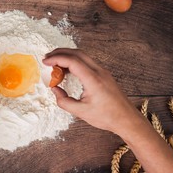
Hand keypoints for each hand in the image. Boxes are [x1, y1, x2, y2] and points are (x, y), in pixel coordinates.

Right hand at [43, 48, 172, 172]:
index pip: (72, 61)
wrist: (127, 119)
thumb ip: (64, 101)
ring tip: (55, 63)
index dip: (56, 59)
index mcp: (93, 79)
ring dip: (67, 56)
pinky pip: (87, 62)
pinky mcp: (103, 74)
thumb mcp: (81, 112)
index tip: (45, 62)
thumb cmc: (107, 117)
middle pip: (77, 53)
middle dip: (60, 53)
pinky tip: (67, 69)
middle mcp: (99, 72)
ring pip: (82, 55)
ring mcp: (102, 71)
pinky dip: (74, 61)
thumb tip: (54, 90)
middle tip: (47, 58)